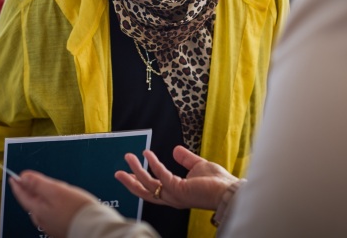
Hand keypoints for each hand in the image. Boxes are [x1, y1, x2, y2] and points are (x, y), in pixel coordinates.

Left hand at [9, 171, 97, 237]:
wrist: (94, 228)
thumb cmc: (76, 210)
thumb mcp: (56, 191)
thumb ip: (38, 183)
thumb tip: (24, 177)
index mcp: (38, 210)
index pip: (22, 196)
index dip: (18, 185)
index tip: (13, 178)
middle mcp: (42, 220)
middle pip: (33, 201)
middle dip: (34, 189)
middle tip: (37, 179)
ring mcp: (51, 225)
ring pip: (44, 207)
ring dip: (45, 197)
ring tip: (56, 189)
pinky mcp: (61, 228)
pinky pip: (53, 213)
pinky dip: (54, 205)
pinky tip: (65, 202)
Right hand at [115, 145, 237, 210]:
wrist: (230, 190)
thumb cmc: (218, 182)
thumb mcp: (198, 165)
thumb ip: (186, 159)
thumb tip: (175, 149)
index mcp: (175, 193)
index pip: (153, 190)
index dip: (140, 181)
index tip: (128, 172)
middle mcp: (172, 197)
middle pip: (145, 192)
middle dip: (131, 182)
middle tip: (117, 172)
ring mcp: (174, 195)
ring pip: (149, 184)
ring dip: (137, 171)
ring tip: (128, 157)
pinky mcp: (179, 189)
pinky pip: (161, 175)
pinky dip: (153, 164)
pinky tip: (148, 153)